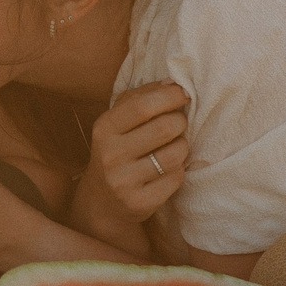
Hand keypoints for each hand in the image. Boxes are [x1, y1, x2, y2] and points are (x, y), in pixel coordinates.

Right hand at [82, 81, 189, 232]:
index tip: (184, 94)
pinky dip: (178, 170)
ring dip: (182, 147)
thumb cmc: (116, 151)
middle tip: (177, 125)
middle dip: (180, 122)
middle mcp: (110, 155)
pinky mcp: (139, 203)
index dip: (170, 96)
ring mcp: (123, 181)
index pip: (143, 106)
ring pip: (176, 154)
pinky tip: (167, 170)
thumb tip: (174, 83)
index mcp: (104, 128)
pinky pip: (176, 178)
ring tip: (173, 147)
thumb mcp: (116, 122)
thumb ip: (141, 98)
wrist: (101, 202)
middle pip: (165, 128)